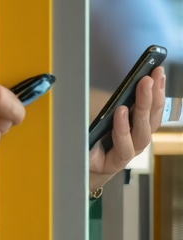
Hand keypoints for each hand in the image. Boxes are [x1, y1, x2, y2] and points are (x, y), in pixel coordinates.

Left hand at [89, 66, 165, 189]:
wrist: (81, 168)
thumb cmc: (94, 139)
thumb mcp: (104, 116)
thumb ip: (113, 102)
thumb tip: (120, 80)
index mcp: (137, 127)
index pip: (152, 108)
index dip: (157, 90)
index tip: (157, 71)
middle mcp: (137, 140)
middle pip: (151, 118)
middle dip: (153, 95)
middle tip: (151, 77)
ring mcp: (128, 152)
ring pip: (142, 132)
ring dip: (143, 108)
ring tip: (142, 88)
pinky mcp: (114, 162)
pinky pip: (123, 146)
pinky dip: (122, 127)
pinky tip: (121, 112)